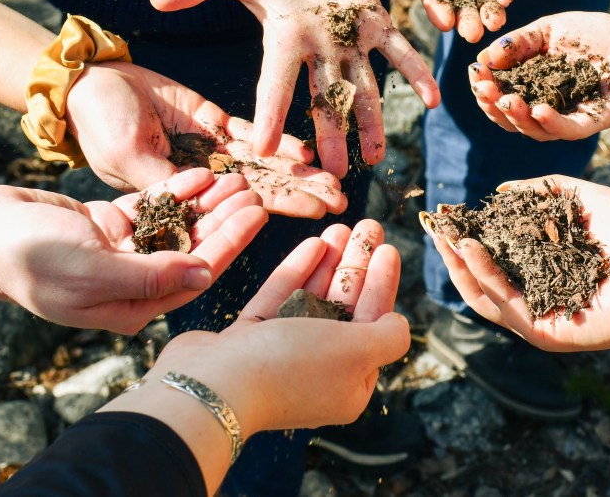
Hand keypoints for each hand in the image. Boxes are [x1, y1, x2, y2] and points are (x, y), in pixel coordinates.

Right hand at [0, 168, 267, 333]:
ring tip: (236, 178)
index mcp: (132, 305)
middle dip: (224, 222)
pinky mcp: (109, 225)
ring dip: (206, 204)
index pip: (194, 275)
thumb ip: (150, 276)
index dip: (229, 244)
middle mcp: (132, 282)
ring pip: (177, 226)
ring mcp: (121, 253)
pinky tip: (201, 174)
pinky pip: (153, 207)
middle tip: (256, 193)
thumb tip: (205, 278)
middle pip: (192, 249)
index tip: (257, 216)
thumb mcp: (93, 271)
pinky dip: (175, 191)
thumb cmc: (30, 257)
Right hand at [66, 61, 346, 217]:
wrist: (86, 85)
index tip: (314, 215)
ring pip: (259, 168)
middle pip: (256, 196)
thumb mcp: (127, 157)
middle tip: (341, 200)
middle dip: (298, 196)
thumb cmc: (98, 124)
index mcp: (178, 204)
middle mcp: (200, 187)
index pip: (232, 216)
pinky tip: (303, 148)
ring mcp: (206, 156)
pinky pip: (248, 136)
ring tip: (334, 177)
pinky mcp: (211, 126)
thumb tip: (200, 225)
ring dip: (295, 173)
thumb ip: (162, 185)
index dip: (275, 212)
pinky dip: (275, 141)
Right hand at [146, 219, 409, 435]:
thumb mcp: (357, 352)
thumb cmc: (290, 366)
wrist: (212, 384)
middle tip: (368, 225)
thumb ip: (387, 336)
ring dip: (330, 263)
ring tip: (341, 227)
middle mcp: (316, 373)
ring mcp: (279, 356)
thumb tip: (398, 323)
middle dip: (358, 266)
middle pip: (345, 308)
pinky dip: (298, 273)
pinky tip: (314, 244)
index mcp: (348, 385)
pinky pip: (279, 300)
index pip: (374, 325)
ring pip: (312, 300)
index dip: (383, 284)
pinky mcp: (247, 341)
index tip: (389, 247)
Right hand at [150, 0, 439, 178]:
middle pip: (324, 99)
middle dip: (331, 136)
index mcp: (283, 41)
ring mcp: (349, 39)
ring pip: (364, 85)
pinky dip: (416, 72)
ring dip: (373, 120)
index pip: (274, 84)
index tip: (261, 149)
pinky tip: (434, 99)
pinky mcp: (375, 21)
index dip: (267, 115)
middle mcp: (317, 49)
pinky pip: (400, 50)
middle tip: (336, 177)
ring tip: (378, 157)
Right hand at [423, 176, 609, 351]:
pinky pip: (505, 304)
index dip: (465, 237)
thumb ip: (543, 192)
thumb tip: (500, 190)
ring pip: (483, 295)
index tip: (446, 216)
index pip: (491, 257)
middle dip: (451, 253)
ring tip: (446, 237)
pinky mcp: (545, 332)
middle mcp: (534, 296)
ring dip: (460, 266)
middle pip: (478, 280)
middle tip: (433, 227)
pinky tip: (471, 249)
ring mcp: (537, 317)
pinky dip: (484, 277)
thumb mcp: (580, 201)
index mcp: (539, 271)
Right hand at [469, 12, 609, 139]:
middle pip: (512, 119)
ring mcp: (570, 117)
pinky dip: (550, 123)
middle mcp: (547, 108)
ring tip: (505, 100)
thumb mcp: (549, 30)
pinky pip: (568, 130)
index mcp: (531, 88)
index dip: (484, 89)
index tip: (475, 72)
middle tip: (485, 90)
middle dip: (493, 106)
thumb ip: (519, 42)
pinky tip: (537, 110)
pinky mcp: (595, 121)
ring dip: (516, 118)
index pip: (500, 97)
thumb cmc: (594, 33)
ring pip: (535, 130)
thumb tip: (486, 57)